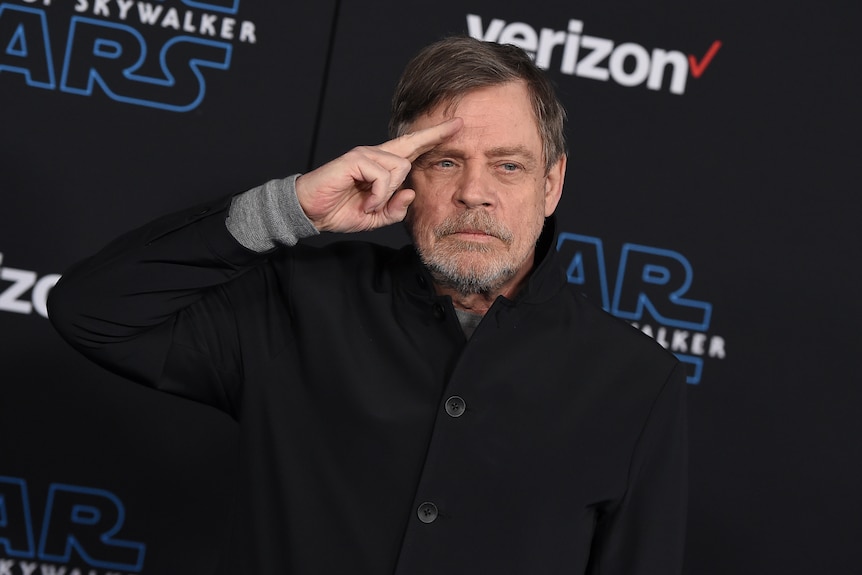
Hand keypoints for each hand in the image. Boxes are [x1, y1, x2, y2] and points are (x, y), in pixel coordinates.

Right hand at [295, 118, 462, 232]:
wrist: (310, 211)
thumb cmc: (339, 210)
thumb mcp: (374, 217)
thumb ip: (395, 209)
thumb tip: (411, 193)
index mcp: (381, 166)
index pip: (412, 146)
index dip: (434, 136)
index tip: (457, 125)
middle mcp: (375, 155)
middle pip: (410, 150)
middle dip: (424, 151)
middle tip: (430, 151)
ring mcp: (365, 154)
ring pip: (399, 168)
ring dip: (386, 194)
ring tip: (368, 205)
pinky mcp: (355, 159)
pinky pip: (382, 176)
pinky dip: (377, 195)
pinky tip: (365, 203)